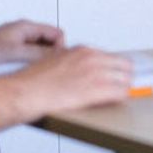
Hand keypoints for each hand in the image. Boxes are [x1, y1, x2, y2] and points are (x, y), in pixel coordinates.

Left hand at [0, 19, 64, 65]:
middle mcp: (25, 30)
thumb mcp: (16, 53)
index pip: (57, 33)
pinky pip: (31, 52)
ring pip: (41, 47)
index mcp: (27, 26)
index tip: (56, 61)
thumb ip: (39, 54)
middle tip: (47, 67)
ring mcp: (19, 38)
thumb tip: (58, 56)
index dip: (60, 47)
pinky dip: (32, 60)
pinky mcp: (13, 47)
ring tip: (34, 69)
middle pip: (50, 40)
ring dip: (41, 58)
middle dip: (52, 53)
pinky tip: (25, 70)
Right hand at [0, 46, 132, 129]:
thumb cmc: (33, 81)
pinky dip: (120, 98)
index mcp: (83, 50)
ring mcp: (95, 73)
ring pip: (126, 79)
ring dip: (123, 88)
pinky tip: (115, 102)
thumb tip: (78, 69)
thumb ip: (70, 60)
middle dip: (124, 77)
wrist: (25, 92)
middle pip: (125, 65)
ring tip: (118, 96)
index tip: (117, 76)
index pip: (112, 57)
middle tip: (122, 87)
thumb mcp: (54, 60)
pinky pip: (121, 93)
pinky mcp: (96, 89)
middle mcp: (92, 58)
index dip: (115, 69)